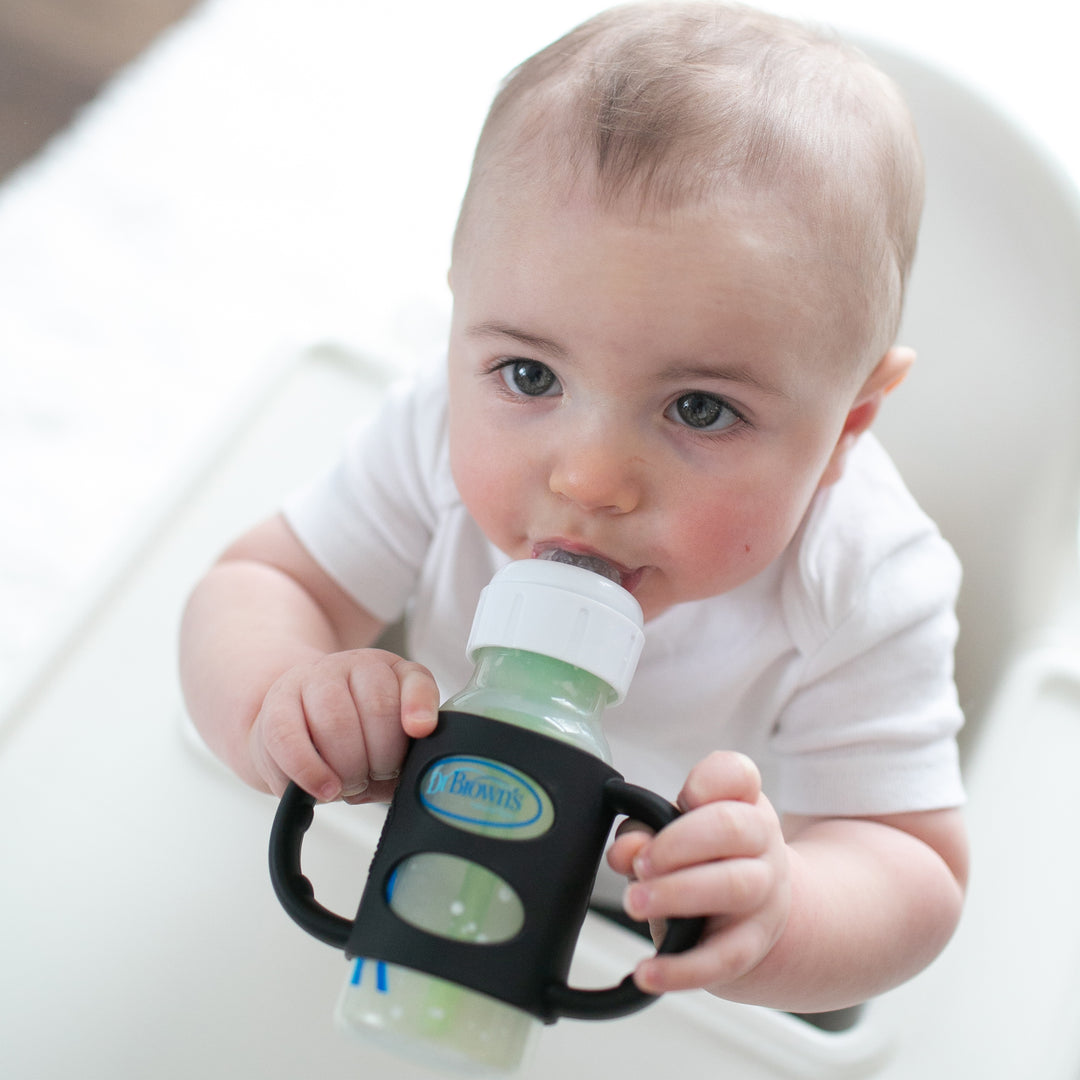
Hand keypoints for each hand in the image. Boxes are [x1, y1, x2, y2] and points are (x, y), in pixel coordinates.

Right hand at [247, 649, 439, 802]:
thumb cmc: (352, 734)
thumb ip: (412, 745)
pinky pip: (289, 738)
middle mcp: (351, 665)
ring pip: (336, 722)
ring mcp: (312, 679)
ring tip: (348, 784)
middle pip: (378, 708)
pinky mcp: (275, 705)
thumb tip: (415, 759)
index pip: (414, 681)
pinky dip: (310, 771)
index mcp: (388, 669)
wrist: (294, 724)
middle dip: (382, 757)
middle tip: (375, 776)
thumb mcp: (392, 736)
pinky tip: (325, 788)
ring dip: (348, 767)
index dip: (418, 709)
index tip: (419, 731)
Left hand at [607, 751, 789, 995]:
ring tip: (635, 901)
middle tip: (639, 862)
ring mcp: (763, 895)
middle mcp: (761, 843)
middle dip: (677, 843)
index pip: (738, 775)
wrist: (760, 911)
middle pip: (732, 828)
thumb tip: (625, 848)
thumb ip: (645, 828)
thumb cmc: (709, 857)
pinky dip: (681, 969)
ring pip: (734, 887)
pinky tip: (648, 971)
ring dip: (677, 893)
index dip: (709, 781)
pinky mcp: (750, 945)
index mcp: (742, 803)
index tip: (685, 795)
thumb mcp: (678, 831)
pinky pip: (722, 959)